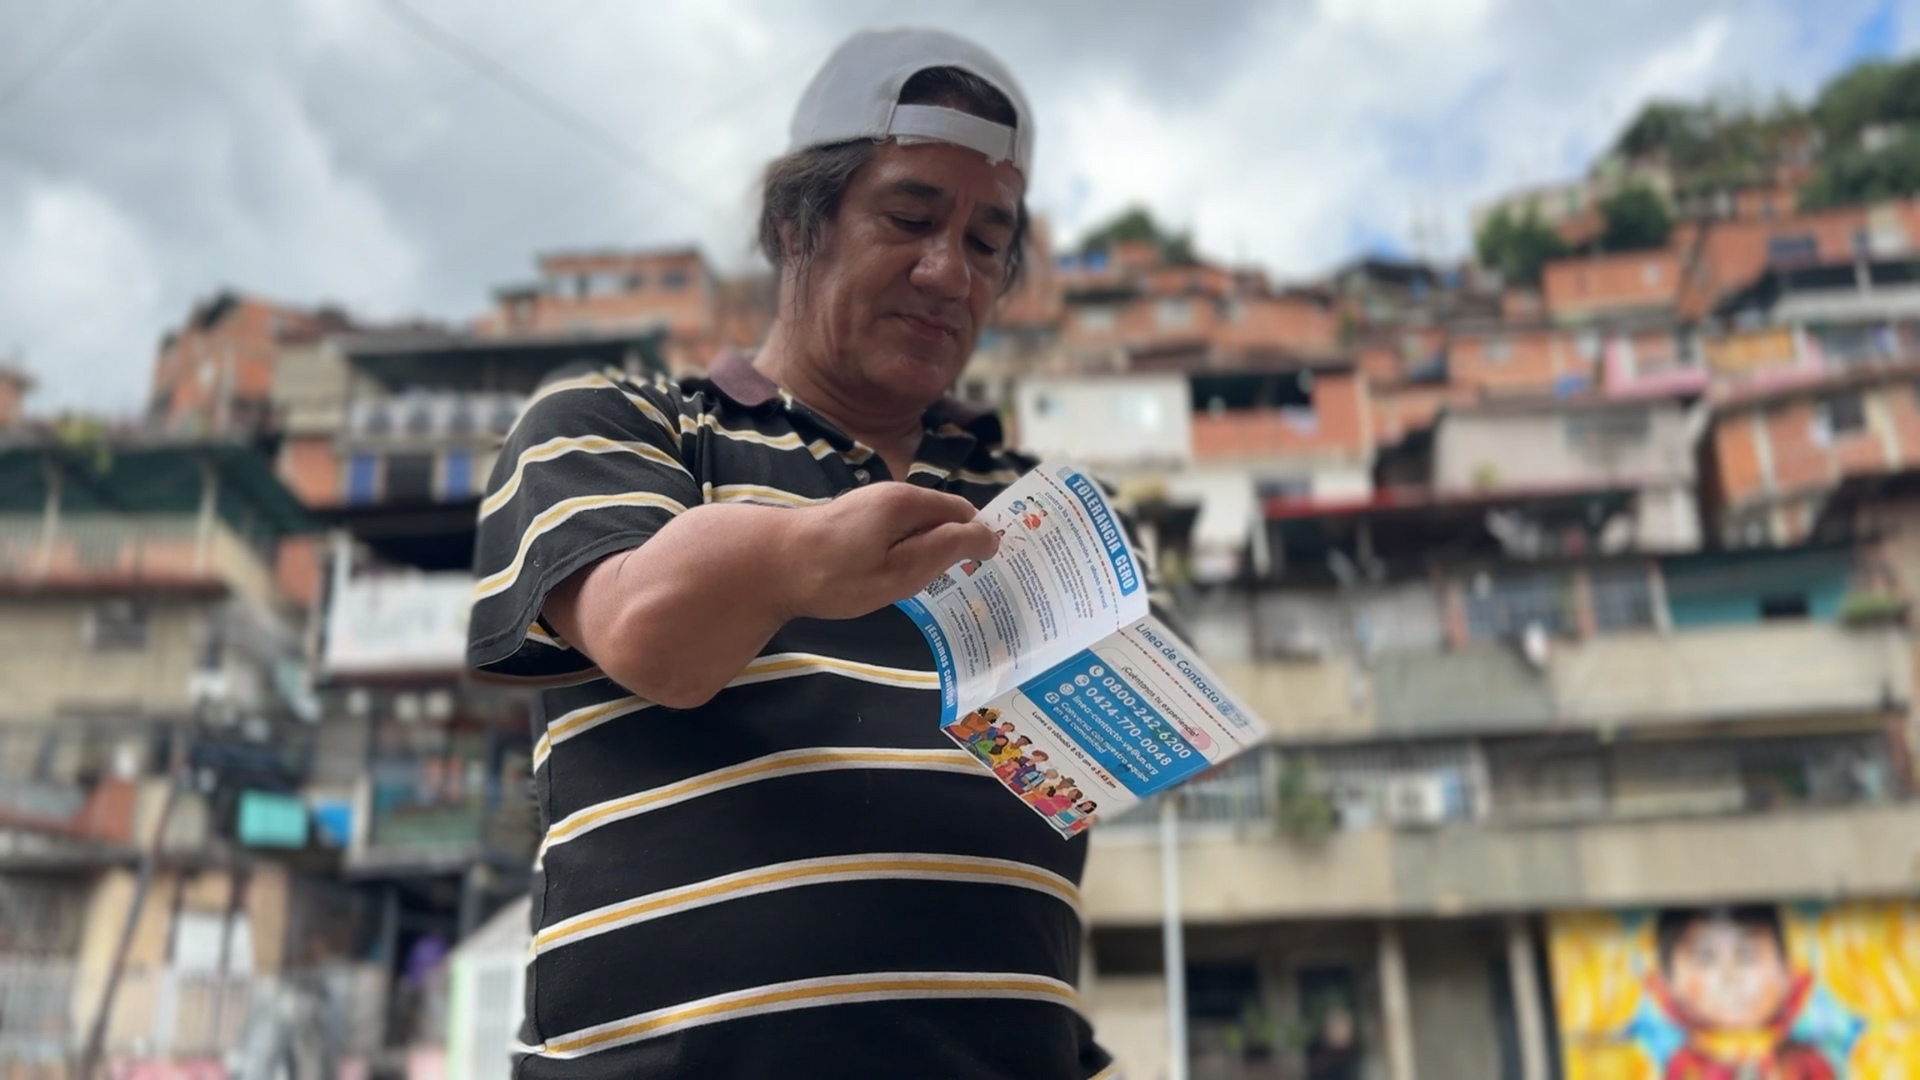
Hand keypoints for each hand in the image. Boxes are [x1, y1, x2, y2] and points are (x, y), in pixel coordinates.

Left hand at [782, 482, 998, 620]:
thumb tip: (989, 535)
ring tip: (907, 584)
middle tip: (937, 586)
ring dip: (921, 553)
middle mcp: (892, 493)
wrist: (770, 565)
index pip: (965, 513)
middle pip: (942, 518)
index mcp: (909, 501)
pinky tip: (882, 577)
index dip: (975, 541)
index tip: (976, 575)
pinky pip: (895, 531)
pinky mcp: (855, 516)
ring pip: (917, 527)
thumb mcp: (901, 571)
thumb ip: (947, 549)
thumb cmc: (837, 575)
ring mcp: (871, 503)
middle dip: (948, 548)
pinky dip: (899, 552)